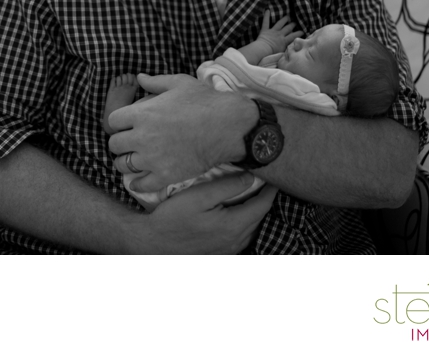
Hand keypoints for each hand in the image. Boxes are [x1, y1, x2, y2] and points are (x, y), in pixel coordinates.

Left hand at [108, 73, 256, 192]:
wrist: (228, 126)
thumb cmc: (205, 101)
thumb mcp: (179, 83)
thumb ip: (155, 82)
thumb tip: (139, 77)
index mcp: (143, 113)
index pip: (112, 121)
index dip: (118, 123)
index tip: (125, 125)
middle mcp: (143, 136)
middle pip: (114, 145)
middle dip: (119, 143)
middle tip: (128, 143)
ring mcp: (154, 158)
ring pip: (123, 166)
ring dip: (125, 163)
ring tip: (132, 161)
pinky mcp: (166, 175)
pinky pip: (142, 185)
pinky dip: (138, 184)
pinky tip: (139, 180)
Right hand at [124, 176, 278, 253]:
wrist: (153, 242)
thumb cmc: (172, 217)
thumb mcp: (198, 196)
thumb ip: (226, 186)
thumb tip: (250, 178)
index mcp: (233, 226)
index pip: (262, 205)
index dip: (271, 189)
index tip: (274, 175)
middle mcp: (235, 241)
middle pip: (260, 217)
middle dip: (265, 198)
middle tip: (265, 180)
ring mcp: (229, 250)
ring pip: (252, 228)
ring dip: (256, 211)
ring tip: (253, 193)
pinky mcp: (221, 253)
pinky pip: (242, 236)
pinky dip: (246, 222)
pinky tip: (237, 212)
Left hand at [256, 10, 302, 53]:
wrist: (263, 50)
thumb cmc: (272, 53)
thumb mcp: (282, 53)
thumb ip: (288, 49)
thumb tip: (294, 47)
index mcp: (284, 40)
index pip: (294, 36)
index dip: (299, 33)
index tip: (303, 31)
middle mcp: (279, 34)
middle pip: (288, 28)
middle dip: (292, 25)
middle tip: (295, 22)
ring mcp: (272, 31)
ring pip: (280, 23)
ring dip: (284, 19)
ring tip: (288, 16)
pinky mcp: (265, 30)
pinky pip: (266, 22)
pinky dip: (266, 16)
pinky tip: (267, 10)